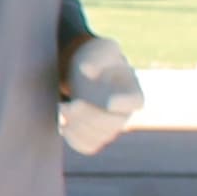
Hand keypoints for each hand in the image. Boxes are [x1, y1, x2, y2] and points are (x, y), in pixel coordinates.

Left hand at [60, 34, 145, 155]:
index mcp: (131, 89)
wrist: (83, 71)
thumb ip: (98, 55)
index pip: (135, 101)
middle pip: (114, 124)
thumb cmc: (96, 57)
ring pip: (100, 137)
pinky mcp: (94, 136)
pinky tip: (62, 124)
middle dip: (90, 116)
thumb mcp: (99, 48)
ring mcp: (110, 126)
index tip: (109, 102)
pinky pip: (88, 147)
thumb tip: (86, 70)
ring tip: (61, 108)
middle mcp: (124, 112)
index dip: (124, 104)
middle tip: (69, 104)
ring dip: (78, 126)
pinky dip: (74, 139)